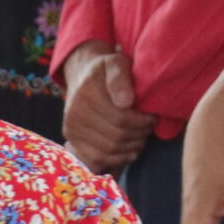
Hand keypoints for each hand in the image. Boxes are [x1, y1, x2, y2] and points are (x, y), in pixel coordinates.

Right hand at [62, 46, 149, 174]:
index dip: (142, 122)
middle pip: (116, 137)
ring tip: (140, 138)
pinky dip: (117, 158)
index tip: (152, 117)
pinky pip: (97, 159)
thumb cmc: (105, 70)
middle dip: (139, 135)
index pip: (121, 119)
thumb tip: (126, 102)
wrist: (82, 75)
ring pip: (109, 151)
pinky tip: (128, 150)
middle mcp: (75, 114)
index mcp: (87, 94)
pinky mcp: (72, 141)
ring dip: (131, 148)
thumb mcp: (115, 63)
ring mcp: (71, 130)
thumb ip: (120, 78)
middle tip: (148, 129)